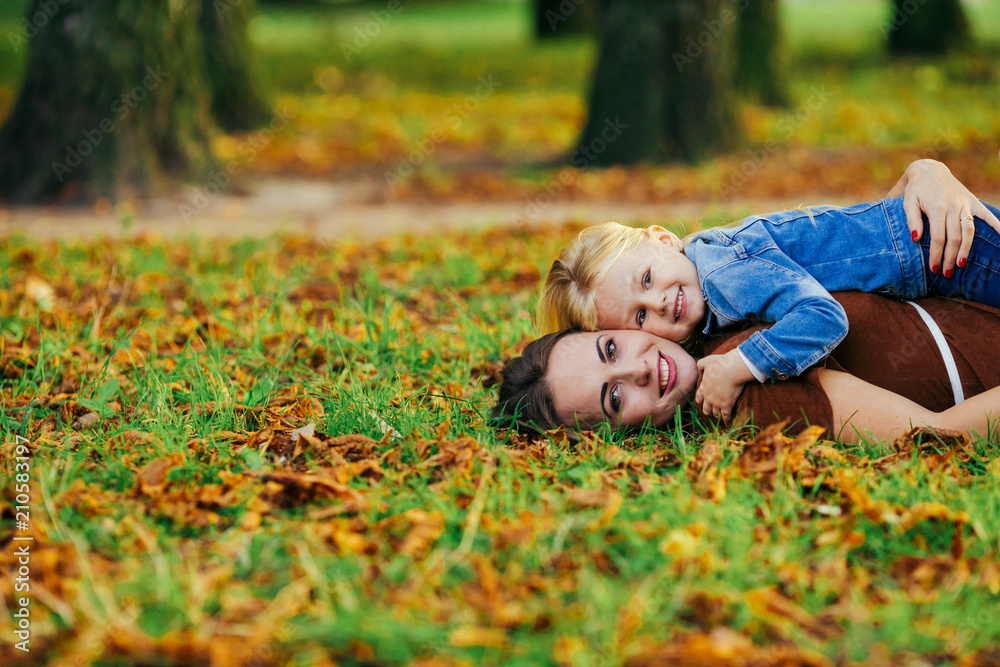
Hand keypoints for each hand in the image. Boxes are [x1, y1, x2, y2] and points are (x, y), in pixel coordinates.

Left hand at [695, 352, 751, 422]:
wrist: (732, 369)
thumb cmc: (720, 364)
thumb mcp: (707, 361)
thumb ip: (701, 364)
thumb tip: (698, 366)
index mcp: (703, 387)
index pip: (699, 397)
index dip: (700, 400)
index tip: (701, 402)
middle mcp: (708, 397)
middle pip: (706, 408)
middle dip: (708, 410)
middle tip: (711, 412)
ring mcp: (717, 402)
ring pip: (715, 413)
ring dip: (717, 415)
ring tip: (720, 418)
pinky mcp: (727, 405)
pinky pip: (726, 416)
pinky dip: (726, 420)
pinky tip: (727, 423)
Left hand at [888, 159, 999, 276]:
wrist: (929, 170)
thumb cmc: (916, 189)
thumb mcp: (908, 202)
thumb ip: (912, 220)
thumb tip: (916, 239)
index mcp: (937, 209)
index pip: (939, 238)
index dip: (937, 255)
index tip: (934, 269)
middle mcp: (953, 206)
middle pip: (955, 237)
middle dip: (951, 257)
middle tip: (947, 273)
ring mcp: (964, 204)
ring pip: (969, 230)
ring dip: (966, 248)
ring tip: (961, 264)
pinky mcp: (972, 201)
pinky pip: (986, 214)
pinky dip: (997, 224)